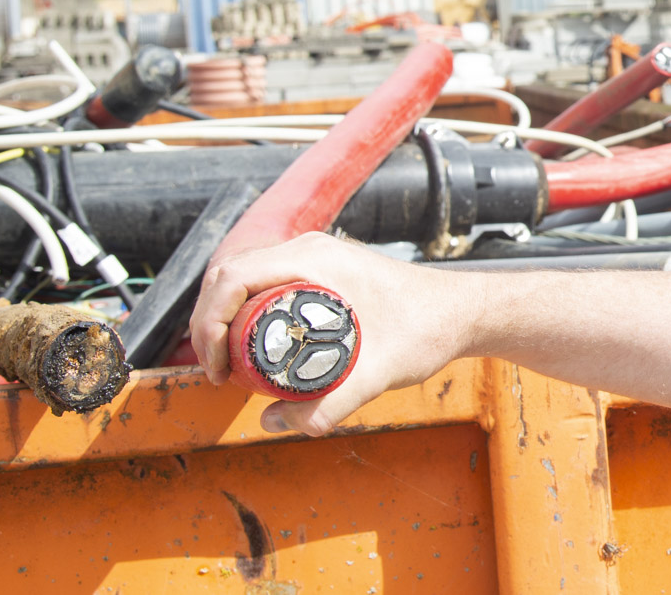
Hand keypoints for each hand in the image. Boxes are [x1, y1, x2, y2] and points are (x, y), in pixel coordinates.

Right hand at [189, 231, 476, 435]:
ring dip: (224, 318)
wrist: (461, 312)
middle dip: (209, 324)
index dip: (209, 322)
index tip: (216, 366)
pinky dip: (245, 311)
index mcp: (313, 258)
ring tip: (228, 367)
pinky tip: (250, 347)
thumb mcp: (379, 374)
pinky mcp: (319, 270)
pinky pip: (264, 284)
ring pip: (243, 279)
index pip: (232, 277)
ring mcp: (313, 256)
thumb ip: (328, 405)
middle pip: (228, 276)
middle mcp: (307, 249)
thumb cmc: (429, 330)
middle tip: (217, 374)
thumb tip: (271, 421)